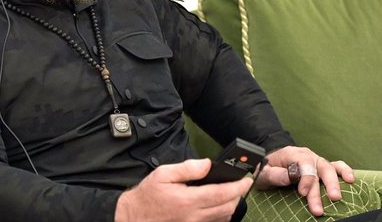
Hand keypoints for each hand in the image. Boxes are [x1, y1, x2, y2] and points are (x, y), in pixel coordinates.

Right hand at [115, 159, 252, 221]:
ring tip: (233, 192)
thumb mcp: (163, 174)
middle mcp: (194, 216)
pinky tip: (220, 205)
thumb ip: (187, 168)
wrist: (135, 217)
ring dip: (232, 205)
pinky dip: (222, 214)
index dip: (238, 186)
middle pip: (227, 207)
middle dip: (238, 195)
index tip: (246, 179)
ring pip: (223, 217)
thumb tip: (207, 164)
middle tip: (242, 183)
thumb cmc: (148, 195)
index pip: (222, 194)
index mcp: (188, 200)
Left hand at [255, 146, 354, 215]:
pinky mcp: (321, 168)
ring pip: (329, 168)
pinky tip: (351, 180)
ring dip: (334, 183)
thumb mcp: (263, 171)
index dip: (305, 179)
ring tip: (337, 197)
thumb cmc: (267, 168)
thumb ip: (274, 174)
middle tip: (324, 203)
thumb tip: (288, 178)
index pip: (303, 163)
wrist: (269, 164)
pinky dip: (345, 171)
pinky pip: (336, 166)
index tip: (302, 193)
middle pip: (319, 168)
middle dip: (323, 186)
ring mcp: (316, 161)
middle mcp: (306, 156)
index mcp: (292, 154)